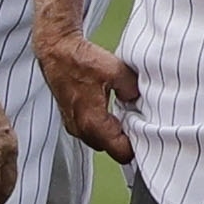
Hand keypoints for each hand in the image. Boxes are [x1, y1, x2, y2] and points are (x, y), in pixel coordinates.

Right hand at [37, 20, 138, 164]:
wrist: (56, 51)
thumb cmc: (80, 60)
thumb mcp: (117, 71)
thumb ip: (133, 90)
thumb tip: (137, 100)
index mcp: (93, 121)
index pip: (121, 152)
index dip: (137, 147)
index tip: (147, 137)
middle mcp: (80, 128)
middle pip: (111, 150)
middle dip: (125, 141)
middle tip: (138, 125)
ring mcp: (73, 124)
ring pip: (100, 142)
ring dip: (113, 134)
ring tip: (125, 118)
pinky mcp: (69, 118)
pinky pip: (90, 132)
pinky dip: (102, 127)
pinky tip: (110, 111)